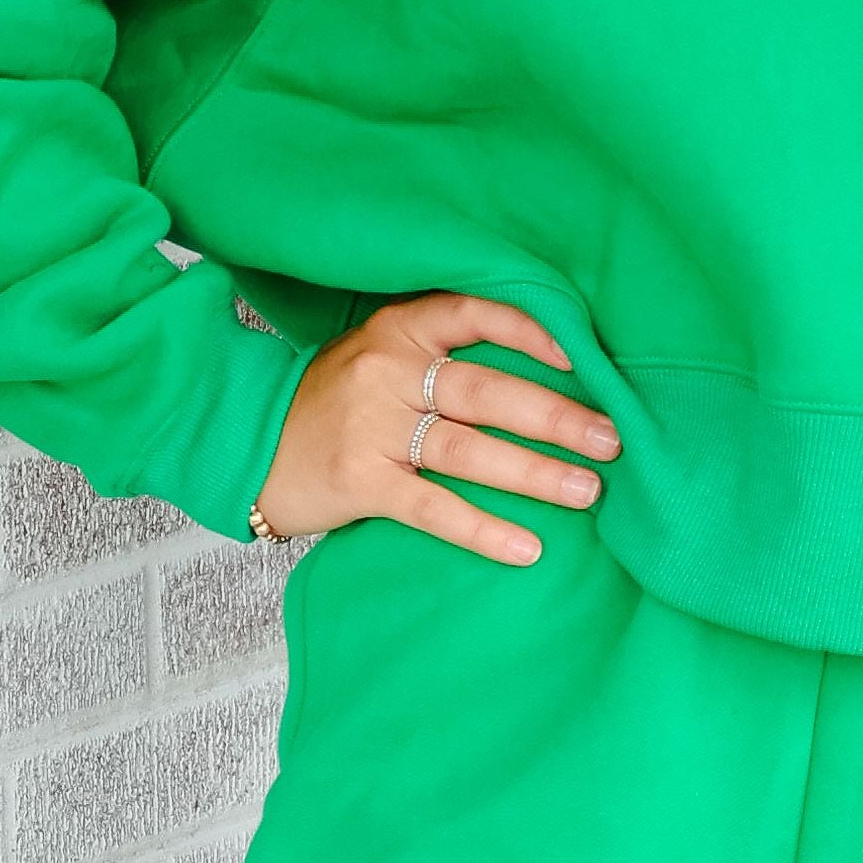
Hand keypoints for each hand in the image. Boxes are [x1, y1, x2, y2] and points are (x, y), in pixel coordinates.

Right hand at [254, 287, 618, 567]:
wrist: (250, 448)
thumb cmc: (336, 405)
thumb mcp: (380, 359)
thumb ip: (443, 358)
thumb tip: (548, 372)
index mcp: (399, 330)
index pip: (476, 314)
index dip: (534, 331)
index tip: (587, 357)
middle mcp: (386, 372)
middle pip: (487, 391)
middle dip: (557, 417)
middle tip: (612, 440)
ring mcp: (372, 428)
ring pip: (469, 450)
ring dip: (537, 473)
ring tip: (589, 491)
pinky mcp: (361, 483)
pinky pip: (434, 509)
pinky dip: (484, 530)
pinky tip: (528, 548)